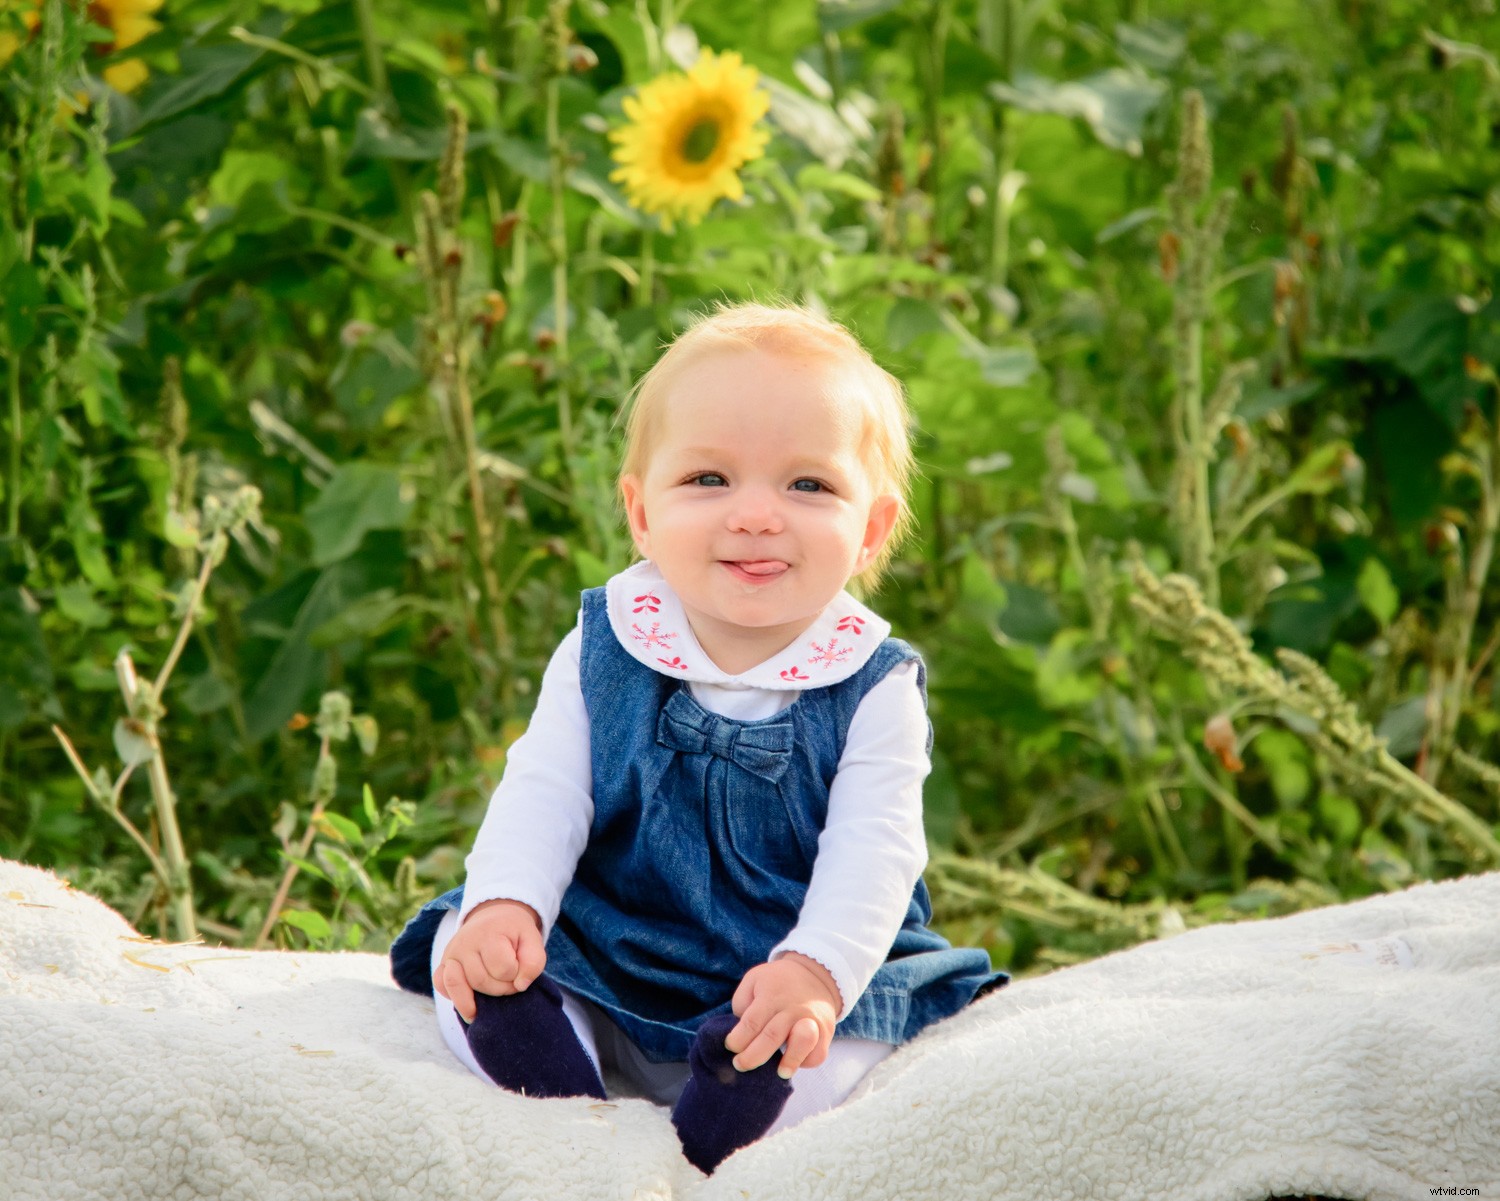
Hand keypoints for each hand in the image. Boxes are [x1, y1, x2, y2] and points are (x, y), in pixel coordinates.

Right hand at [432, 898, 545, 1022]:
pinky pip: (440, 985)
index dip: (516, 975)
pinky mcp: (443, 963)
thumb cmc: (514, 933)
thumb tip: (520, 985)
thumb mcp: (532, 940)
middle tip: (509, 982)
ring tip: (487, 1003)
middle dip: (500, 989)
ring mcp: (450, 953)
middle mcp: (465, 942)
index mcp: (490, 933)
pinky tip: (468, 1000)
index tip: (520, 970)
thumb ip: (534, 962)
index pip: (503, 968)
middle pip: (480, 981)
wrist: (494, 917)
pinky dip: (453, 996)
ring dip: (476, 999)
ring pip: (457, 986)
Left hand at [724, 953, 840, 1078]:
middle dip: (752, 1057)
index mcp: (772, 995)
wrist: (816, 975)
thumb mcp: (754, 980)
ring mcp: (812, 1020)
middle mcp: (793, 1007)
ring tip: (780, 1073)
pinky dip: (805, 1062)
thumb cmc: (776, 983)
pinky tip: (793, 1062)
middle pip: (772, 1036)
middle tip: (740, 1065)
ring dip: (790, 1061)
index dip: (737, 1040)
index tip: (730, 1047)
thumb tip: (740, 1030)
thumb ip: (742, 1002)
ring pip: (803, 1042)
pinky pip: (817, 1054)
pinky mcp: (826, 1032)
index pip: (751, 1022)